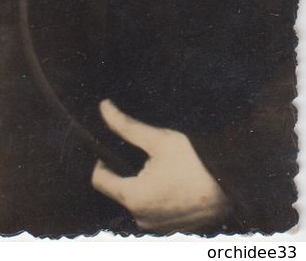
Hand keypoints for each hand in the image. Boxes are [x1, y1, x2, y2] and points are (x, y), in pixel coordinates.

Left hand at [91, 99, 231, 232]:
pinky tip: (172, 182)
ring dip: (142, 186)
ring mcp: (160, 227)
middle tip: (142, 155)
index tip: (112, 147)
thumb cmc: (198, 162)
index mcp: (134, 198)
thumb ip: (126, 126)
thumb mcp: (159, 140)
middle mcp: (143, 218)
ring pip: (137, 202)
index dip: (102, 160)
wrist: (239, 187)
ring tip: (160, 168)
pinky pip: (155, 212)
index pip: (99, 180)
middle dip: (125, 172)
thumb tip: (104, 107)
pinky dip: (158, 198)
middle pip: (118, 191)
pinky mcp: (175, 229)